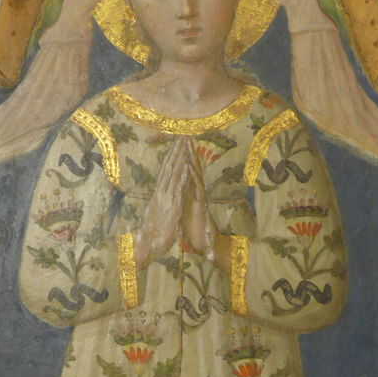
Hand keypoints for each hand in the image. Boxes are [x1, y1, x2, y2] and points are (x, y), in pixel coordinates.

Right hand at [133, 136, 187, 266]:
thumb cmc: (150, 237)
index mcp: (158, 195)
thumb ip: (160, 207)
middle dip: (176, 151)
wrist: (145, 248)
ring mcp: (166, 199)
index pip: (165, 172)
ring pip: (173, 174)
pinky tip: (187, 166)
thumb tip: (161, 199)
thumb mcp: (156, 217)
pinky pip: (178, 189)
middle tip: (182, 135)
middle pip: (169, 168)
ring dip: (180, 158)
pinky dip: (182, 177)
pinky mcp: (172, 208)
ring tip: (185, 144)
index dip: (171, 158)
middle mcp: (160, 194)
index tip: (175, 145)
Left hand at [181, 140, 230, 270]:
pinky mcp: (200, 203)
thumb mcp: (184, 209)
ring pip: (194, 173)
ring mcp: (197, 196)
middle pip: (190, 167)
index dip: (179, 157)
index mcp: (187, 191)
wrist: (202, 242)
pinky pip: (196, 187)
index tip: (176, 143)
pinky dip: (192, 175)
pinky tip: (189, 164)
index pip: (183, 170)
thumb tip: (178, 189)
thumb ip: (182, 198)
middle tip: (184, 134)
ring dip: (191, 157)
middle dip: (187, 151)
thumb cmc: (193, 228)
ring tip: (188, 143)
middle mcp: (194, 191)